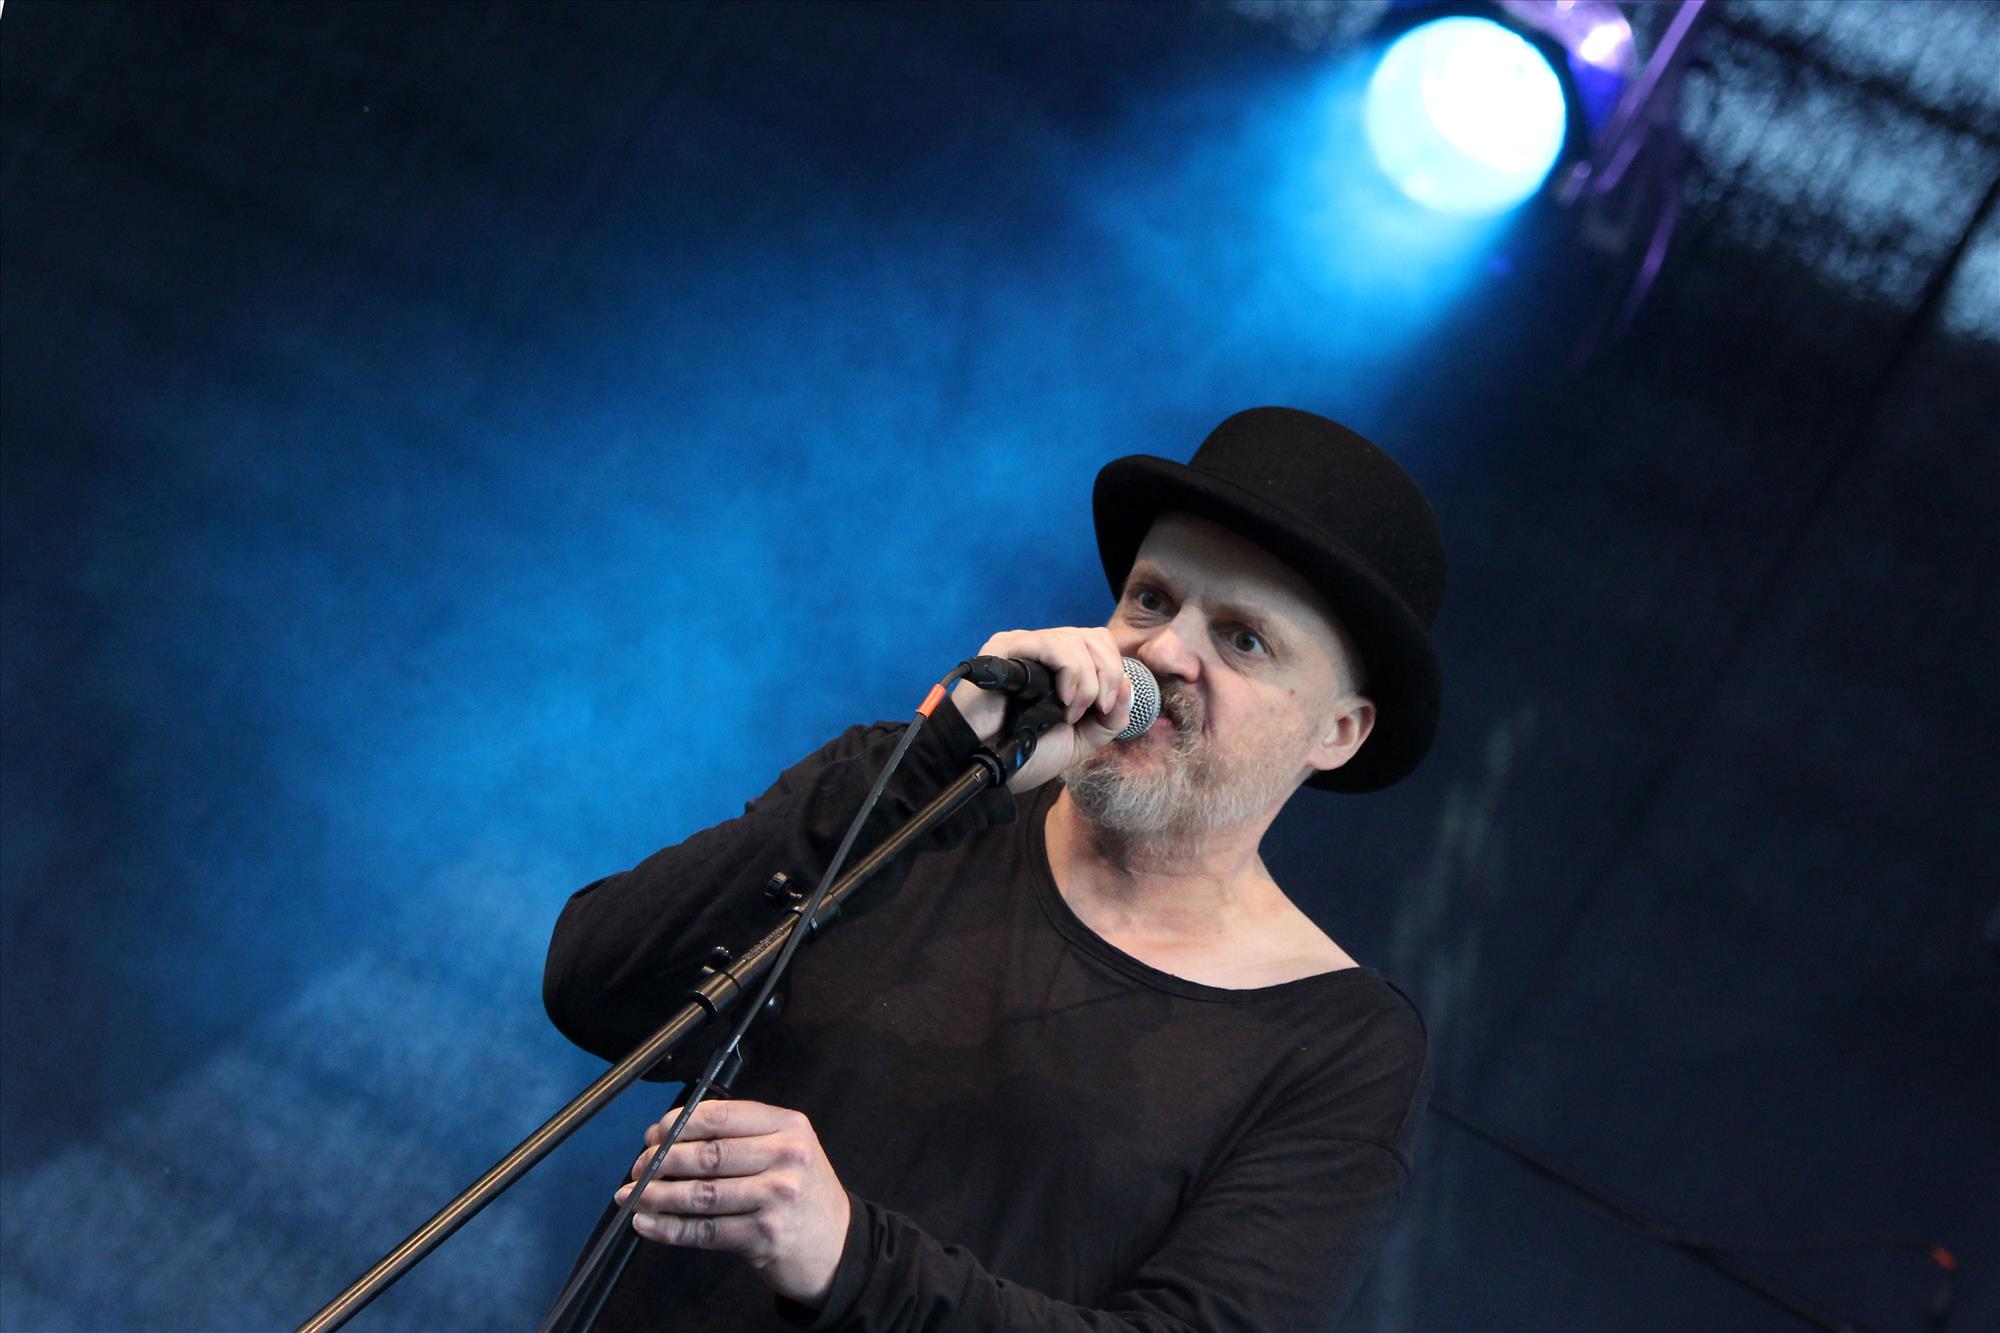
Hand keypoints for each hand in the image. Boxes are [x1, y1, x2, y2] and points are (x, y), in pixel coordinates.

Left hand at [617, 1099, 851, 1306]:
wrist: (837, 1245)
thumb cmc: (801, 1192)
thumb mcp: (786, 1149)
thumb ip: (738, 1137)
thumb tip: (666, 1135)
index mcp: (788, 1126)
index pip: (723, 1116)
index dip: (679, 1124)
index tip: (654, 1134)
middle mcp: (786, 1157)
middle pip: (708, 1155)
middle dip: (662, 1161)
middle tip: (638, 1168)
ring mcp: (777, 1198)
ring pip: (702, 1194)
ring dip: (658, 1196)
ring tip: (632, 1197)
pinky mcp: (764, 1236)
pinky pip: (705, 1230)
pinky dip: (670, 1228)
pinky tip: (648, 1224)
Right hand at [950, 627, 1133, 792]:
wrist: (989, 767)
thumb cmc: (1028, 752)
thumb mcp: (1084, 739)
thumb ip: (1112, 716)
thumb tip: (1129, 683)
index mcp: (1060, 664)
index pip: (1100, 644)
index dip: (1114, 671)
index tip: (1106, 709)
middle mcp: (1043, 648)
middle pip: (1095, 637)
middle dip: (1108, 675)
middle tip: (1097, 709)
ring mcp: (1023, 644)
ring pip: (1076, 640)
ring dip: (1087, 681)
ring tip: (1070, 711)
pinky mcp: (1006, 647)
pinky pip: (1052, 643)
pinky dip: (1070, 672)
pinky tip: (1061, 700)